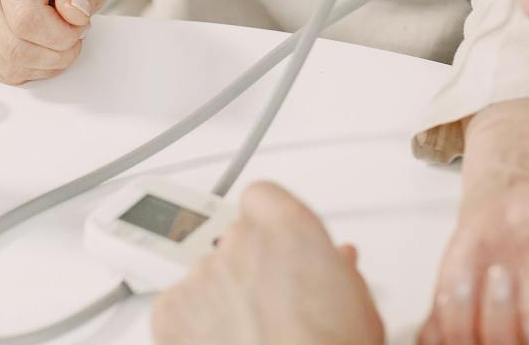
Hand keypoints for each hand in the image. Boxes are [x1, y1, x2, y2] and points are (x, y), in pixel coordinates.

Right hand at [0, 0, 110, 84]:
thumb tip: (74, 14)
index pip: (27, 19)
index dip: (61, 34)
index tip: (79, 25)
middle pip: (15, 48)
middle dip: (57, 54)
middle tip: (74, 38)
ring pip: (8, 66)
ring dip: (45, 65)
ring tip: (59, 42)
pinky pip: (1, 72)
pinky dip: (30, 70)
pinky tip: (41, 48)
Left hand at [151, 181, 384, 344]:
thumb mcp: (358, 304)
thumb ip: (340, 270)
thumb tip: (339, 262)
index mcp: (289, 227)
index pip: (262, 197)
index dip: (267, 224)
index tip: (275, 246)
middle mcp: (241, 240)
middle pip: (233, 239)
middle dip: (245, 266)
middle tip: (266, 303)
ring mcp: (203, 273)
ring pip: (205, 275)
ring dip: (219, 297)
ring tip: (246, 334)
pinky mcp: (171, 309)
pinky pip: (174, 306)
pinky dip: (187, 324)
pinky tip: (217, 342)